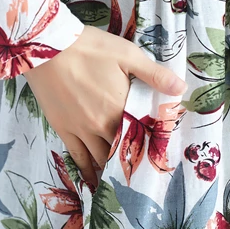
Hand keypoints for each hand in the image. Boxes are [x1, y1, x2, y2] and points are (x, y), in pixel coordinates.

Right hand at [23, 25, 186, 187]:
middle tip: (143, 171)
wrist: (47, 47)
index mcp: (120, 108)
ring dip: (111, 169)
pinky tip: (93, 179)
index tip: (160, 156)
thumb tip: (181, 89)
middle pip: (121, 150)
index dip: (151, 146)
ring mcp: (80, 129)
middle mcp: (101, 125)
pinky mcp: (62, 128)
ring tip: (122, 181)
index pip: (142, 135)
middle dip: (133, 160)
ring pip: (100, 157)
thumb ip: (155, 75)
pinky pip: (77, 156)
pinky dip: (87, 170)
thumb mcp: (128, 55)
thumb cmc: (90, 48)